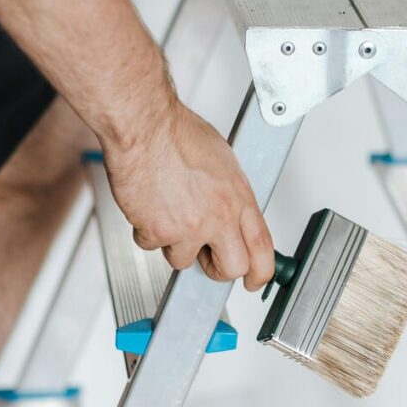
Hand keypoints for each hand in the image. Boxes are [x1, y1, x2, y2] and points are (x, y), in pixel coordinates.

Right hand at [101, 96, 274, 291]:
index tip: (254, 280)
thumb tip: (231, 212)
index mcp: (239, 197)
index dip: (261, 272)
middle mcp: (219, 216)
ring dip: (173, 244)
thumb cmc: (177, 133)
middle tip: (206, 258)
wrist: (144, 126)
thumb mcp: (222, 162)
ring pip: (184, 261)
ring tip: (167, 212)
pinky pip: (151, 246)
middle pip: (232, 268)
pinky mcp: (159, 232)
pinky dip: (146, 230)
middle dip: (218, 270)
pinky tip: (148, 205)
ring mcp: (190, 227)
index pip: (262, 247)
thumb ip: (230, 194)